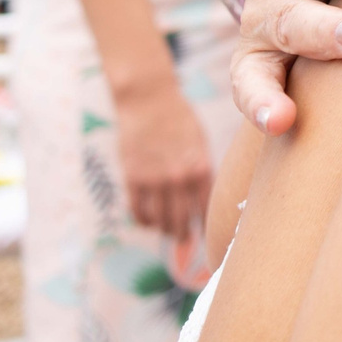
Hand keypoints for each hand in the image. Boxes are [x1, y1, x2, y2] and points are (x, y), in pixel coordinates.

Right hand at [115, 73, 215, 238]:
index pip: (206, 210)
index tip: (208, 237)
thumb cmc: (180, 119)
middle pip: (182, 221)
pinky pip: (138, 211)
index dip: (207, 228)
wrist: (149, 100)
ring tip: (167, 230)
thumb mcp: (201, 143)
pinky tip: (148, 220)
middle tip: (185, 240)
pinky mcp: (133, 179)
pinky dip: (144, 221)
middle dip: (184, 236)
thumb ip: (202, 172)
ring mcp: (154, 180)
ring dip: (164, 230)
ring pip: (159, 221)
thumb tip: (205, 201)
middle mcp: (179, 178)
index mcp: (201, 169)